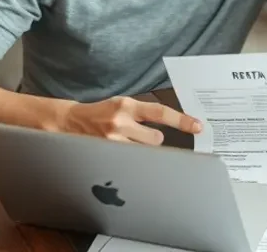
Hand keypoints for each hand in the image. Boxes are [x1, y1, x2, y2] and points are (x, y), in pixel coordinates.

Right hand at [43, 96, 202, 144]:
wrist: (68, 122)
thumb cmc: (101, 114)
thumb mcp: (122, 105)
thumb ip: (142, 114)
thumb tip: (169, 126)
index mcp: (126, 105)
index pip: (160, 112)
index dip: (181, 120)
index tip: (197, 126)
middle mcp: (120, 121)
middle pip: (156, 139)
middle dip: (152, 140)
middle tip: (139, 136)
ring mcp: (112, 140)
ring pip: (144, 152)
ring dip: (141, 150)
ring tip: (126, 143)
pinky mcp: (105, 154)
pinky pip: (131, 162)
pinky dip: (130, 159)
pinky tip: (119, 153)